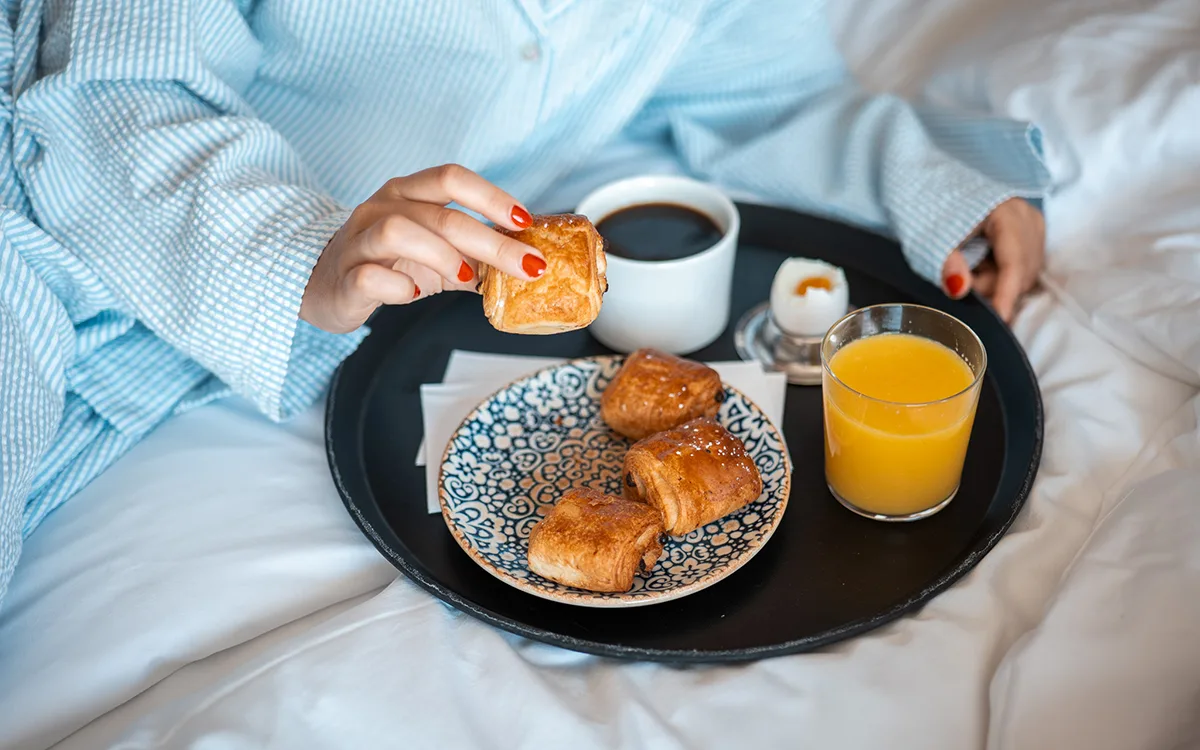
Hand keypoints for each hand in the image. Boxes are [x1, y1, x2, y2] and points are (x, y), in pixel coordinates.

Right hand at [300, 165, 544, 333]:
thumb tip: (524, 266)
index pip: (451, 178)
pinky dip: (397, 286)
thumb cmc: (387, 264)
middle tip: (527, 266)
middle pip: (440, 214)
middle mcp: (382, 208)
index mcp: (407, 193)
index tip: (525, 221)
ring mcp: (359, 241)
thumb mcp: (435, 254)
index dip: (491, 195)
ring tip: (467, 277)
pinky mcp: (345, 278)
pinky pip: (369, 276)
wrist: (325, 285)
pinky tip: (413, 293)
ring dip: (443, 255)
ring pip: (398, 232)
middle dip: (491, 241)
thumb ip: (474, 255)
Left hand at [939, 198, 1045, 322]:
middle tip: (961, 283)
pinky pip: (1020, 268)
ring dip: (994, 282)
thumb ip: (946, 262)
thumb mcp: (933, 236)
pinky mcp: (1030, 235)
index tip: (1000, 320)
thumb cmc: (934, 206)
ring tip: (967, 269)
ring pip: (1022, 274)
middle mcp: (1028, 219)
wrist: (935, 184)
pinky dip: (998, 275)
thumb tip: (958, 288)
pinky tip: (980, 266)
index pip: (1014, 263)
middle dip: (992, 288)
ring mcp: (1033, 227)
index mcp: (1008, 212)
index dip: (1005, 295)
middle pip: (1020, 273)